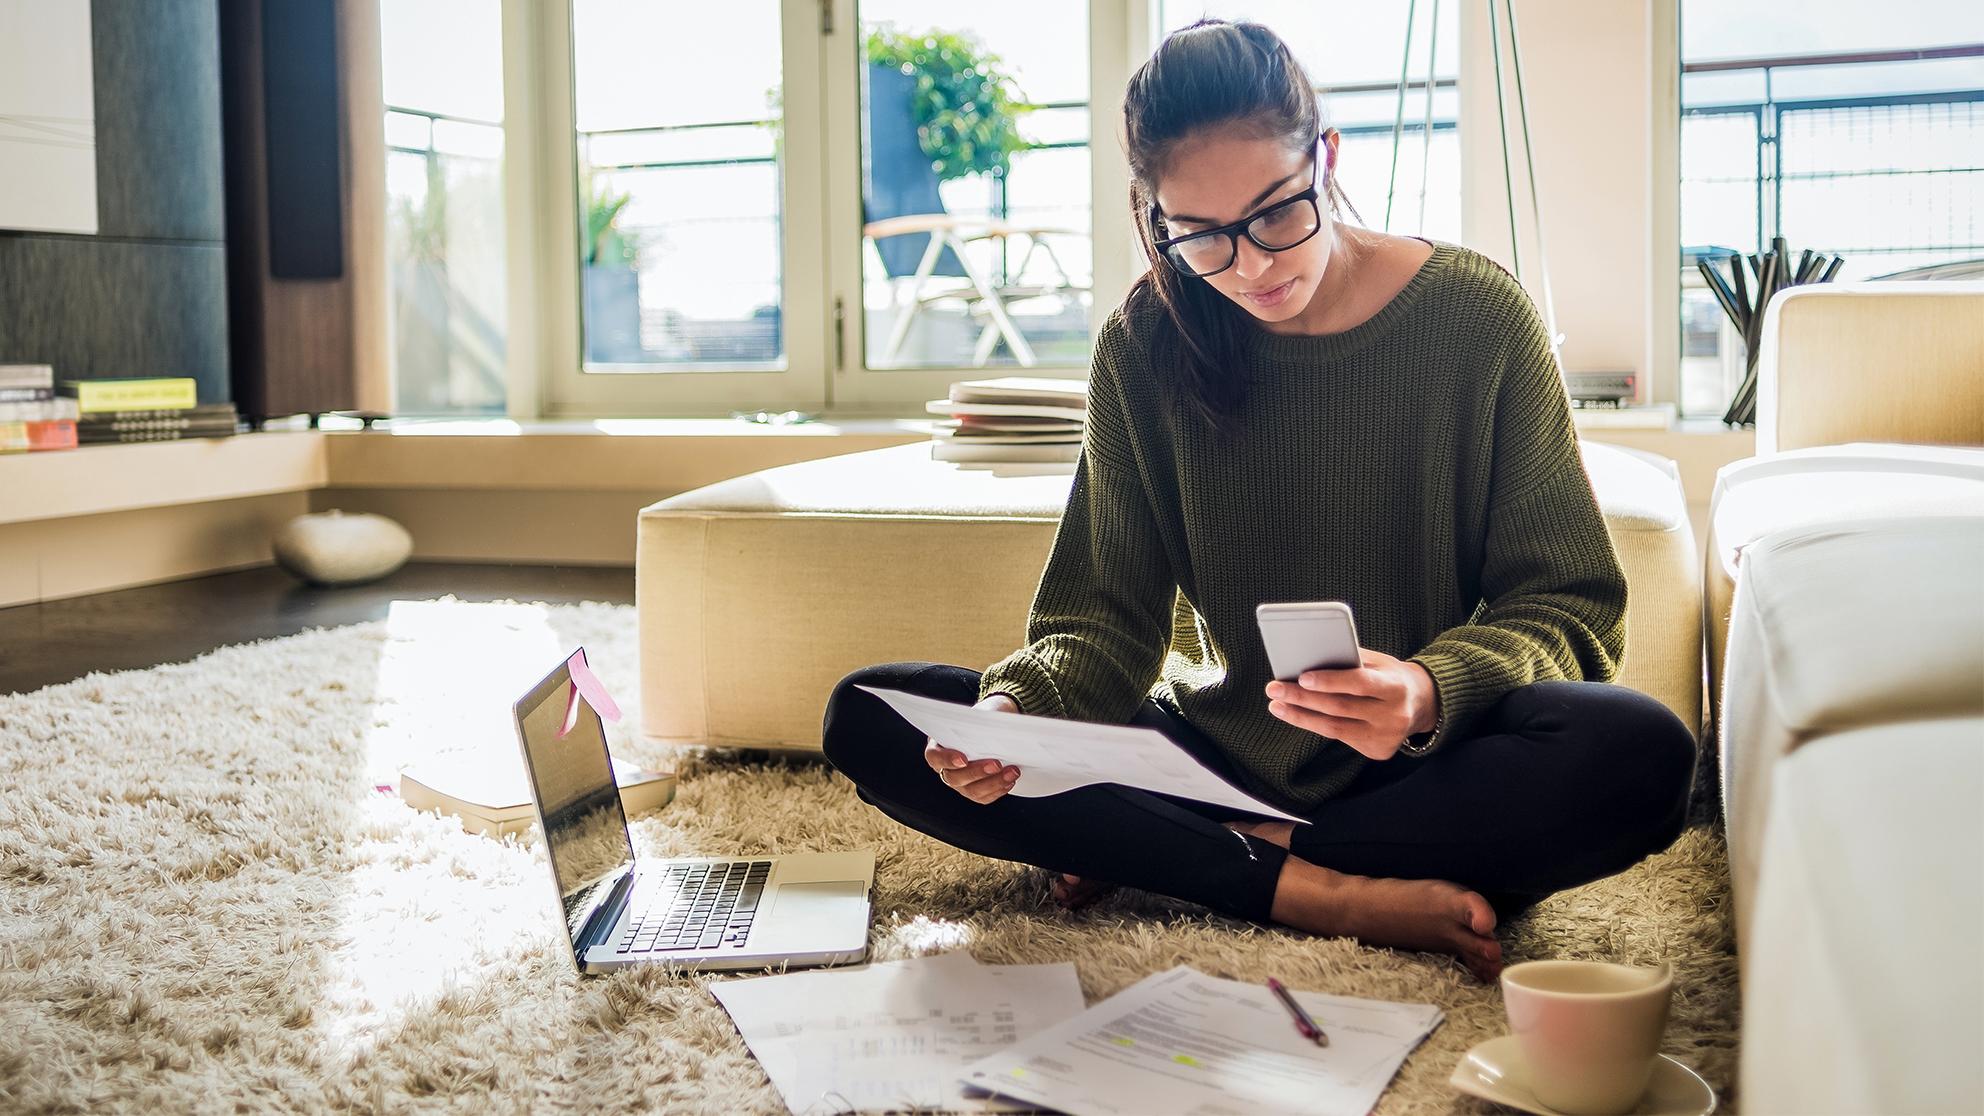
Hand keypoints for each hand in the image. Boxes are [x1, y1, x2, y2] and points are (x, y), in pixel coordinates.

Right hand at [925, 693, 1022, 803]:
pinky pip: (984, 797)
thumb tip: (992, 730)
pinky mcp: (974, 791)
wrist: (994, 726)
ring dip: (993, 783)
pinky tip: (1009, 780)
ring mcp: (960, 782)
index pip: (934, 756)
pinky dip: (998, 790)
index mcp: (938, 746)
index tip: (963, 758)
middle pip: (954, 778)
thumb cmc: (983, 718)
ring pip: (971, 790)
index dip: (947, 759)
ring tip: (1011, 772)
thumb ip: (979, 723)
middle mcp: (946, 768)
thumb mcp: (980, 714)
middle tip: (996, 764)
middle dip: (977, 772)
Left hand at [1265, 648, 1437, 760]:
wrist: (1422, 704)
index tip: (1301, 676)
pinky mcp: (1379, 751)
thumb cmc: (1390, 676)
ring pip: (1334, 728)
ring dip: (1300, 716)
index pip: (1359, 683)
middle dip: (1302, 698)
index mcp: (1396, 687)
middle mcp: (1394, 715)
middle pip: (1340, 707)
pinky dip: (1315, 725)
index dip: (1330, 681)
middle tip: (1274, 688)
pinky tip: (1296, 715)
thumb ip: (1350, 660)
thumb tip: (1308, 656)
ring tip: (1277, 704)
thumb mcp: (1378, 662)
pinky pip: (1340, 737)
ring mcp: (1386, 736)